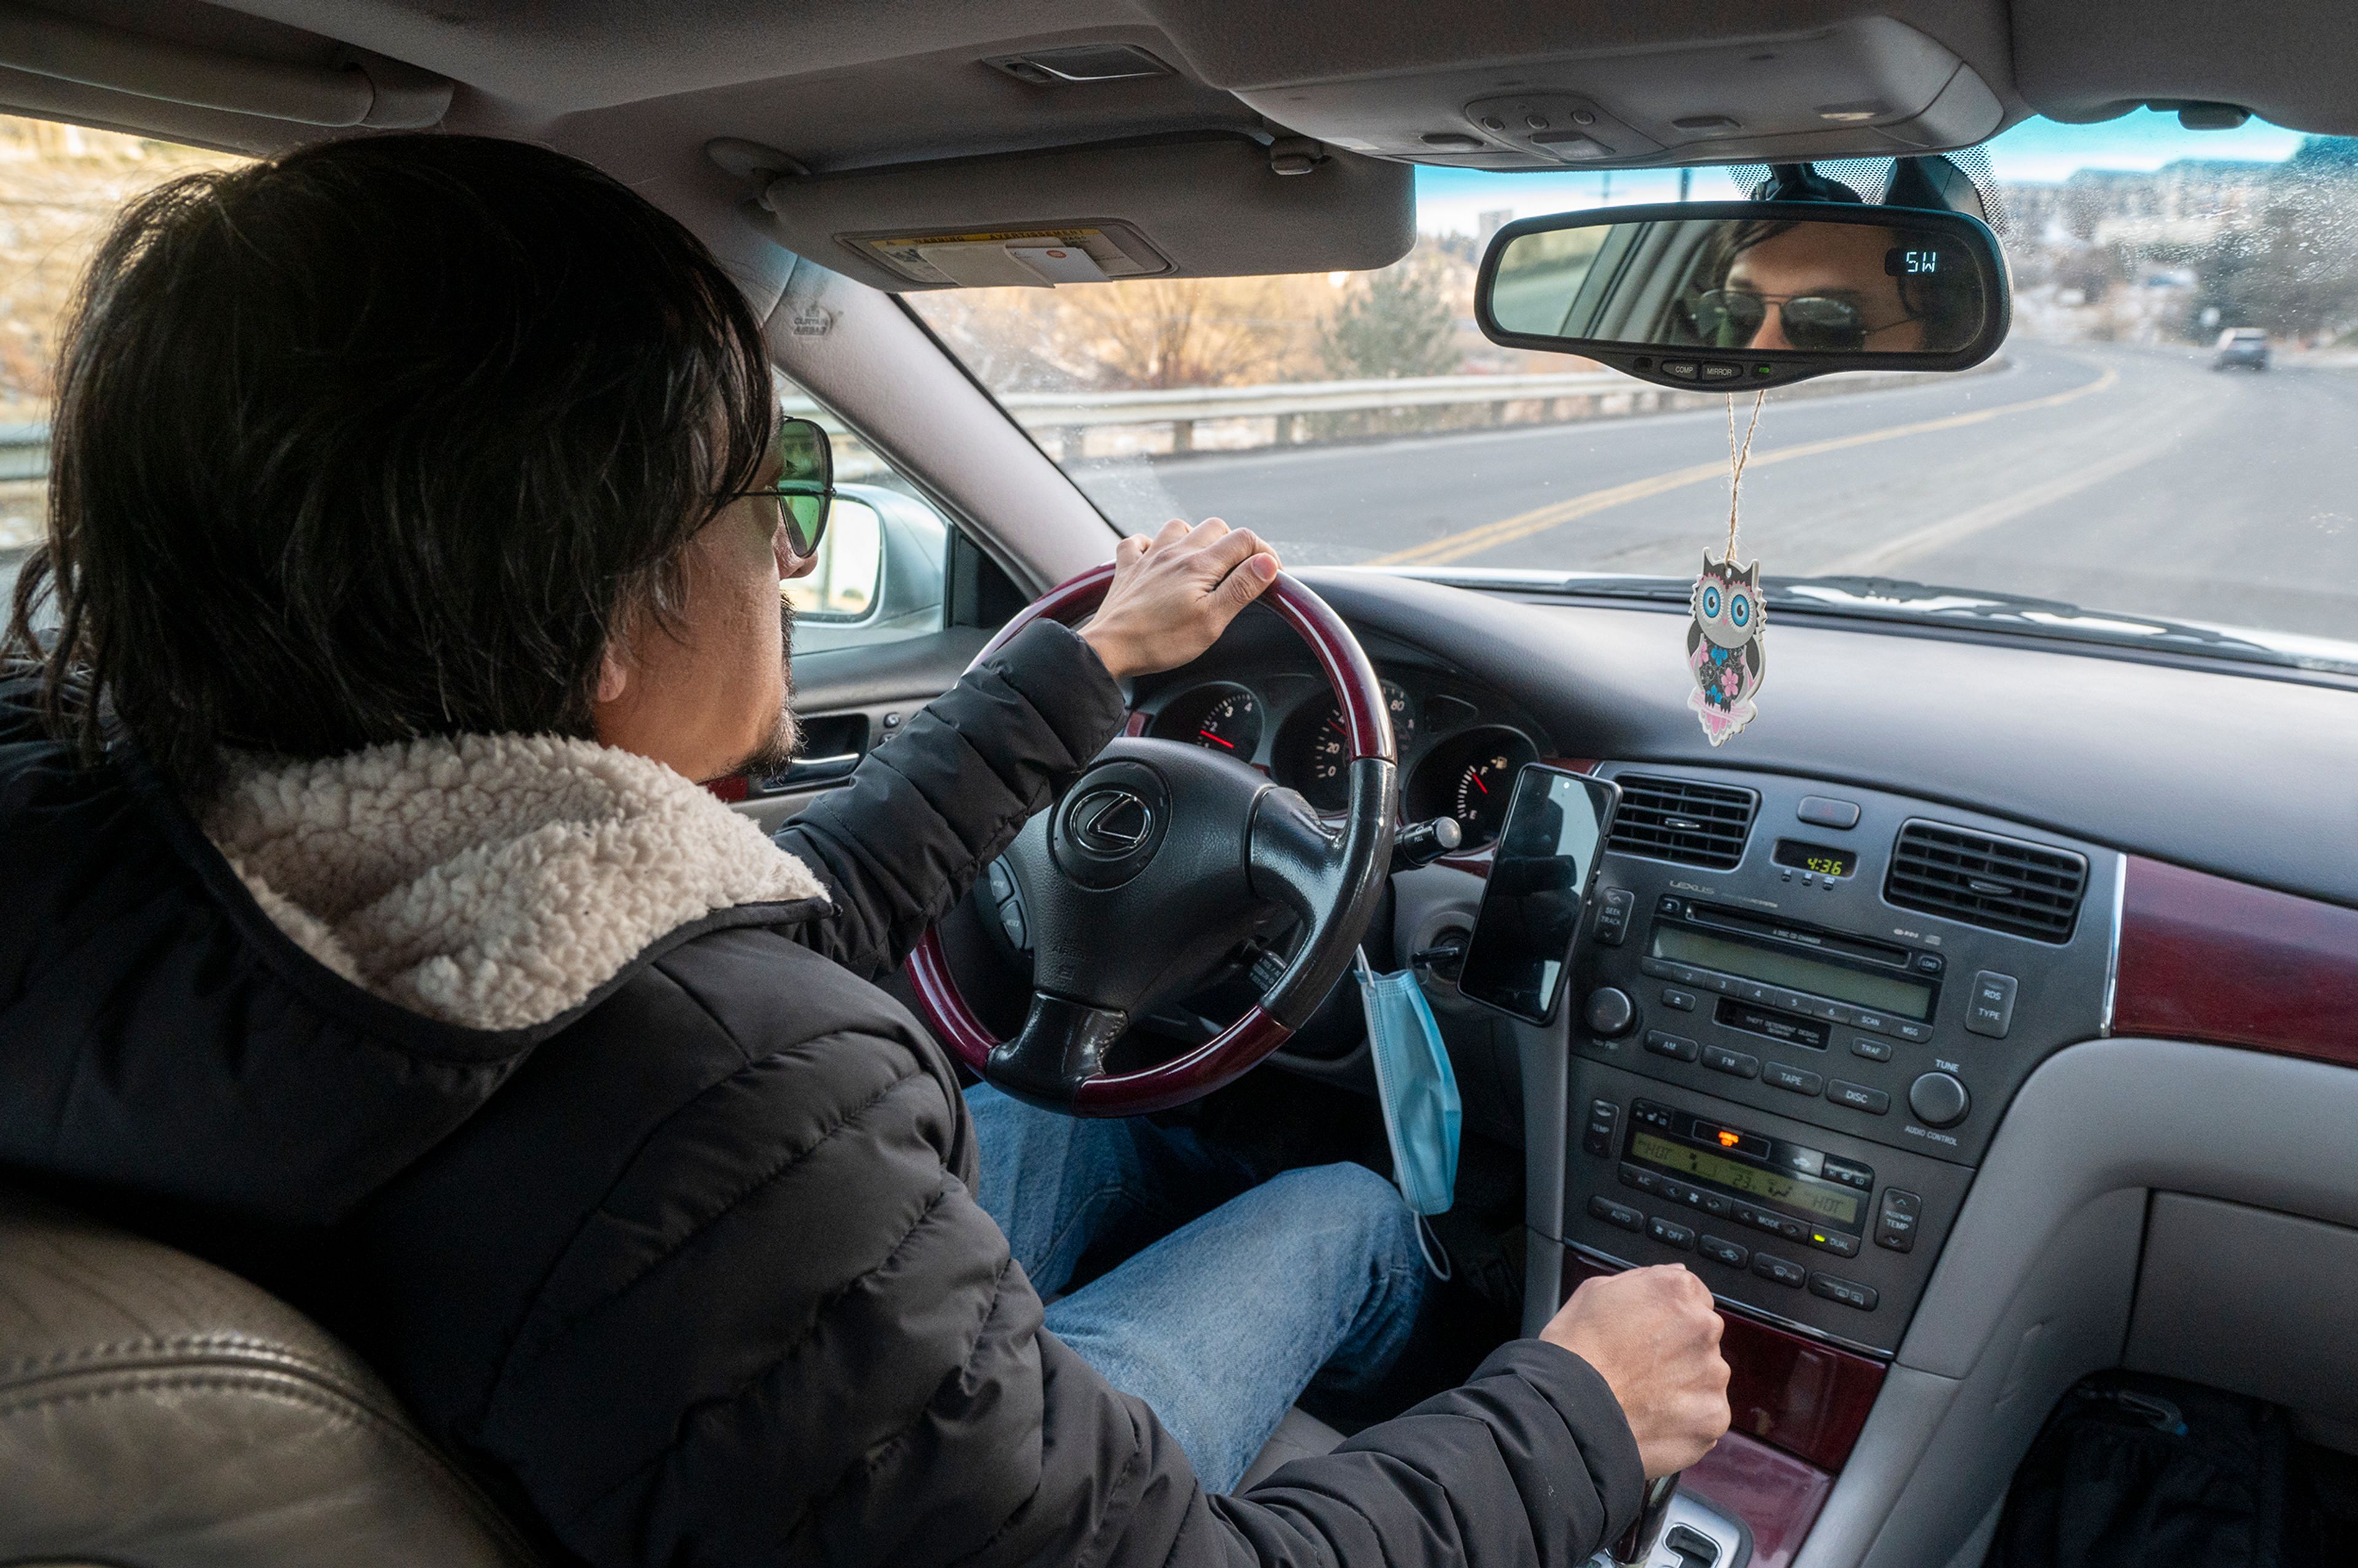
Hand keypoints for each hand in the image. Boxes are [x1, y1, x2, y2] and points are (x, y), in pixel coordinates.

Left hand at [1079, 518, 1280, 680]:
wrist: (1108, 649)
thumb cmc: (1161, 641)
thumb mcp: (1212, 621)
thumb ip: (1241, 588)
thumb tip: (1267, 563)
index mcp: (1199, 565)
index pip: (1244, 540)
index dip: (1265, 553)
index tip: (1271, 574)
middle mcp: (1174, 552)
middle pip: (1215, 527)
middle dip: (1235, 544)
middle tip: (1240, 572)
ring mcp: (1148, 558)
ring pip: (1178, 527)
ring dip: (1195, 538)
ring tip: (1202, 562)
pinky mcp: (1127, 569)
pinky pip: (1137, 542)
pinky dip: (1150, 544)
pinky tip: (1156, 557)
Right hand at [1541, 1265, 1730, 1477]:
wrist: (1570, 1407)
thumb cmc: (1576, 1348)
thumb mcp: (1595, 1290)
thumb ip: (1642, 1280)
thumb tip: (1671, 1275)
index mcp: (1677, 1290)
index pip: (1694, 1296)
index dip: (1670, 1316)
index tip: (1652, 1333)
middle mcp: (1703, 1326)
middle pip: (1703, 1336)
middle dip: (1681, 1349)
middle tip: (1644, 1367)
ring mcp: (1713, 1373)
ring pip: (1708, 1376)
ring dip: (1686, 1384)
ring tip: (1646, 1396)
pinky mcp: (1714, 1414)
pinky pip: (1707, 1414)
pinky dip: (1688, 1419)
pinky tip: (1656, 1419)